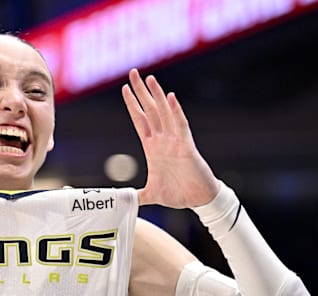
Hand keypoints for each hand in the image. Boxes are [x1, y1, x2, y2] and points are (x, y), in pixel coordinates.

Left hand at [122, 68, 218, 207]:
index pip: (140, 120)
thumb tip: (119, 201)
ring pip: (163, 113)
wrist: (198, 200)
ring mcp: (174, 141)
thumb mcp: (149, 195)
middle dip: (141, 92)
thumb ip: (134, 195)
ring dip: (156, 95)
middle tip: (132, 72)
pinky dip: (175, 111)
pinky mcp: (186, 147)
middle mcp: (162, 140)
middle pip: (149, 110)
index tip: (124, 88)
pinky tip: (169, 98)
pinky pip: (180, 125)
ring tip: (149, 78)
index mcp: (152, 147)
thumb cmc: (177, 195)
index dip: (132, 105)